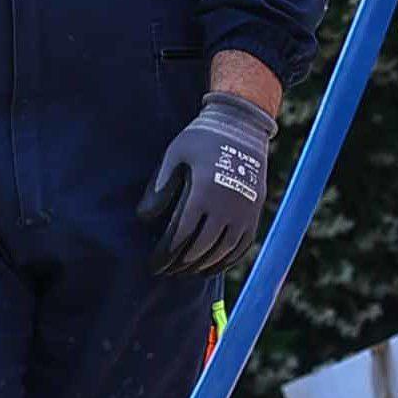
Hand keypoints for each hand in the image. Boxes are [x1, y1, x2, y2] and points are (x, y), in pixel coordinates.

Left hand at [139, 95, 274, 276]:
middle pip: (200, 248)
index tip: (154, 264)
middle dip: (180, 264)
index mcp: (203, 193)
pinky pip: (241, 247)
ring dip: (201, 265)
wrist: (241, 127)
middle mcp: (226, 207)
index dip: (165, 254)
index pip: (180, 235)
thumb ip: (159, 187)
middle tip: (166, 270)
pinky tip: (210, 267)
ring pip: (222, 251)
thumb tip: (144, 219)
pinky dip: (225, 261)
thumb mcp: (175, 154)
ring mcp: (243, 212)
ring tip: (185, 271)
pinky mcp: (254, 213)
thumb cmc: (201, 139)